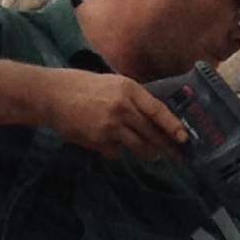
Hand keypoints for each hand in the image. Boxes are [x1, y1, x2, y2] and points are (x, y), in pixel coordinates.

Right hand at [44, 69, 187, 160]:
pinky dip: (118, 152)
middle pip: (151, 131)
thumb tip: (155, 117)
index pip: (157, 110)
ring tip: (154, 156)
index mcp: (130, 90)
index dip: (172, 125)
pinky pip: (116, 152)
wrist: (54, 96)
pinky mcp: (99, 140)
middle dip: (168, 145)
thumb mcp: (115, 84)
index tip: (184, 137)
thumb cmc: (86, 86)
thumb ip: (135, 100)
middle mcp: (123, 108)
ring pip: (138, 145)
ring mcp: (111, 126)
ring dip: (148, 153)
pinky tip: (115, 148)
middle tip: (180, 156)